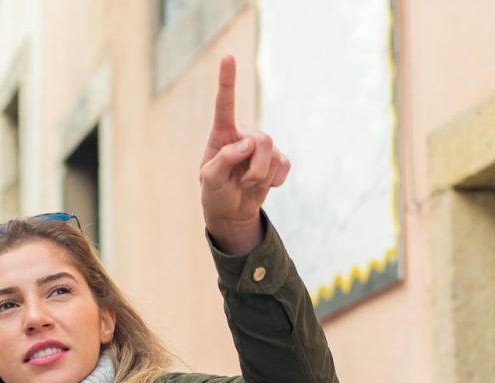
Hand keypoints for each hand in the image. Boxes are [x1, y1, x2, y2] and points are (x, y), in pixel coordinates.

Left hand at [199, 54, 290, 254]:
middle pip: (263, 140)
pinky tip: (263, 185)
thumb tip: (249, 143)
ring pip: (274, 155)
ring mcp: (262, 146)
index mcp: (222, 134)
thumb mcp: (210, 180)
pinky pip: (284, 166)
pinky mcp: (276, 159)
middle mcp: (244, 135)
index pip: (225, 105)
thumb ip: (224, 159)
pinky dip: (274, 181)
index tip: (228, 58)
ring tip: (248, 184)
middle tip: (243, 182)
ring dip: (262, 177)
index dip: (227, 82)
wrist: (231, 213)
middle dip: (255, 168)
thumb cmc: (215, 194)